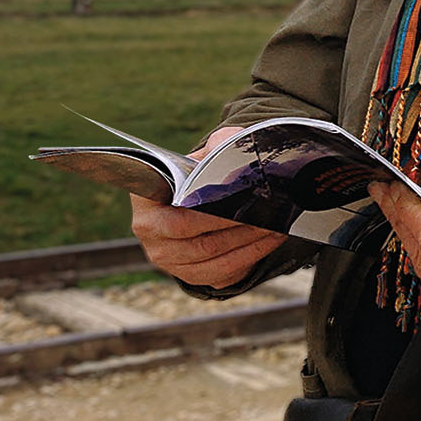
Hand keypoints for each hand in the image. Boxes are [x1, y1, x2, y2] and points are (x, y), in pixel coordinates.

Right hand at [131, 125, 278, 287]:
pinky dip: (248, 259)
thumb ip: (218, 147)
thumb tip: (235, 150)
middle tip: (268, 216)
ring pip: (211, 259)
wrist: (196, 196)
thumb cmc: (198, 173)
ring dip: (248, 245)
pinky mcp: (187, 273)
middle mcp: (149, 232)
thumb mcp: (205, 154)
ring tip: (274, 229)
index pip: (178, 217)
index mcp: (146, 200)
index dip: (211, 216)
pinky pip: (219, 273)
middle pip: (197, 241)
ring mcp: (166, 256)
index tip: (242, 204)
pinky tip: (267, 243)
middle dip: (238, 229)